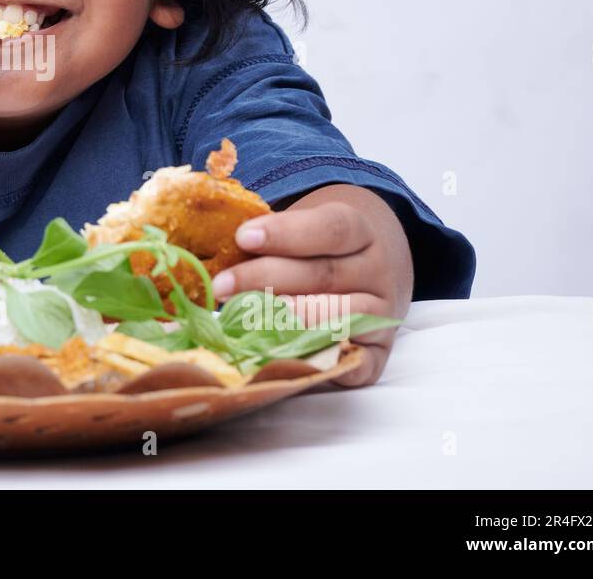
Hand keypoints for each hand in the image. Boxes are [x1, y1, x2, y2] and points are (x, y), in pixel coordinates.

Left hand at [218, 184, 413, 387]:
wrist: (373, 273)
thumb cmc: (320, 252)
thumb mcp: (305, 232)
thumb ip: (269, 239)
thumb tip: (210, 248)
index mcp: (360, 231)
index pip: (330, 228)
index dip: (286, 232)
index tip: (242, 236)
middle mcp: (377, 271)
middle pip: (323, 274)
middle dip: (265, 279)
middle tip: (221, 285)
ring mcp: (382, 314)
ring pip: (337, 317)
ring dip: (286, 319)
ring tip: (242, 319)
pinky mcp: (377, 354)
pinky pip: (353, 364)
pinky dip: (319, 361)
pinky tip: (281, 355)